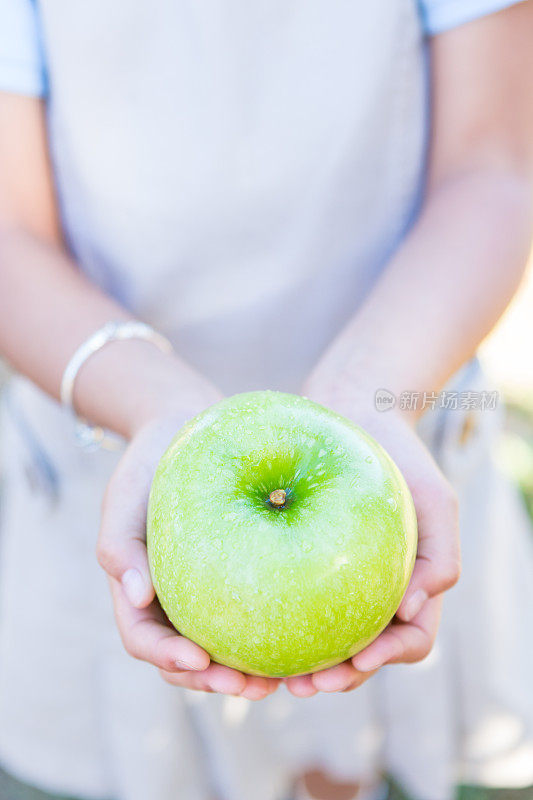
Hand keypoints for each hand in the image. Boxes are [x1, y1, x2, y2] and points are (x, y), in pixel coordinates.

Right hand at [96, 375, 279, 699]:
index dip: (169, 659)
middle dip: (215, 680)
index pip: (145, 638)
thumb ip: (119, 545)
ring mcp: (204, 589)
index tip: (199, 660)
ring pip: (223, 642)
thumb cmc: (147, 464)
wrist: (182, 429)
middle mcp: (171, 598)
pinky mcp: (239, 571)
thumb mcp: (124, 495)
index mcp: (138, 589)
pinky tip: (301, 635)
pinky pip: (254, 608)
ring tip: (282, 679)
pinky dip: (270, 630)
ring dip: (246, 669)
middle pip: (186, 657)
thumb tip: (136, 598)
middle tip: (253, 686)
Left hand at [283, 375, 459, 696]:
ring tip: (271, 674)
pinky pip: (286, 595)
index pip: (407, 639)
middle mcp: (372, 587)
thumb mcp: (434, 498)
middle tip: (303, 685)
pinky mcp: (298, 556)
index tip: (356, 664)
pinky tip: (246, 627)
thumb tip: (414, 612)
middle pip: (360, 652)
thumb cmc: (401, 456)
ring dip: (301, 663)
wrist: (354, 412)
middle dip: (336, 677)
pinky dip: (274, 619)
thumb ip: (440, 556)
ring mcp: (335, 574)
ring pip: (320, 633)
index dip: (384, 660)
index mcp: (410, 584)